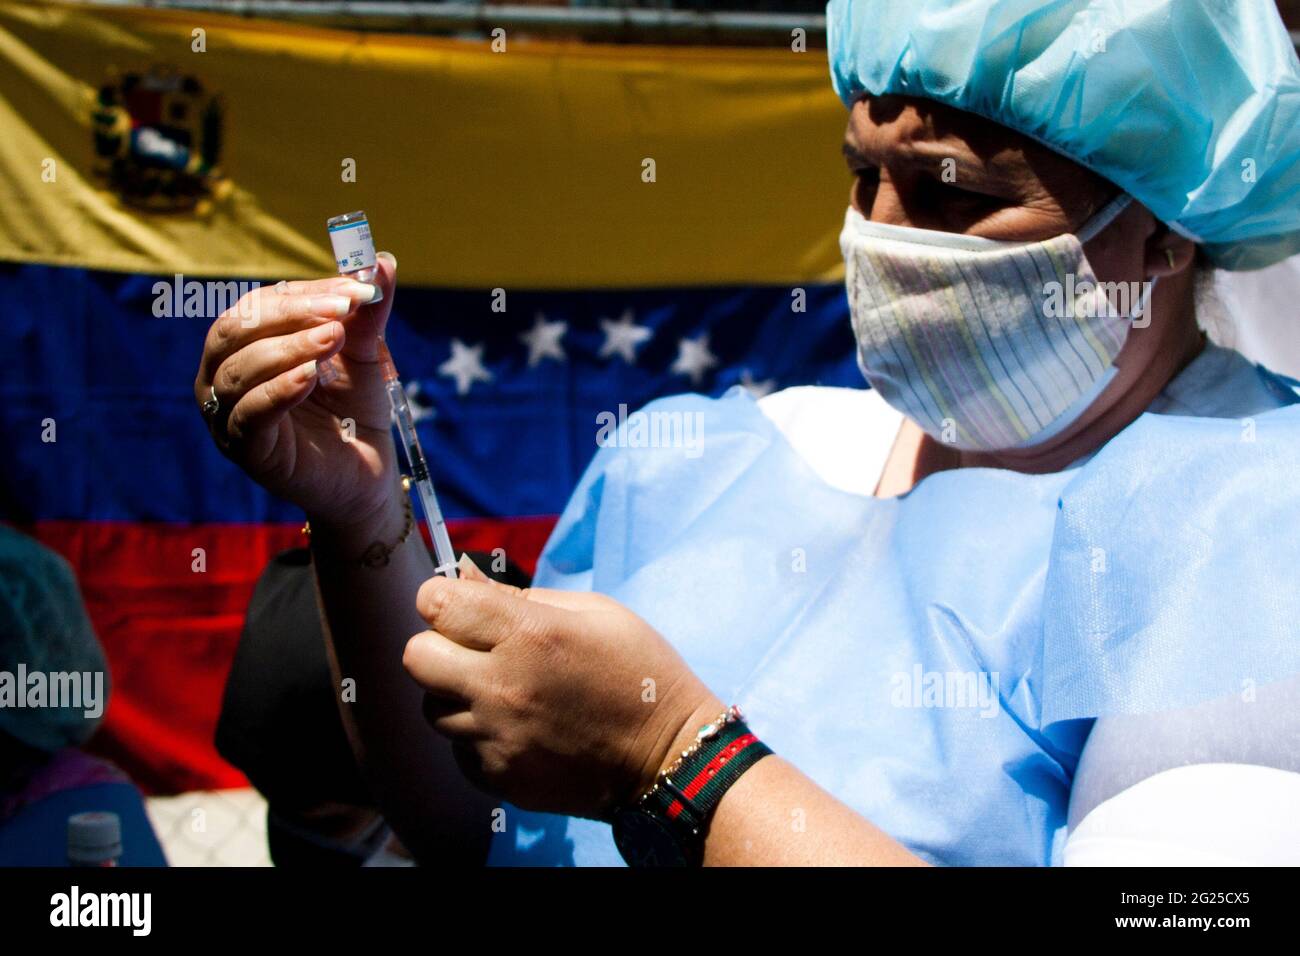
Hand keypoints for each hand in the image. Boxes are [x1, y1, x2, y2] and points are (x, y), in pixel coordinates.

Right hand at [193, 254, 399, 528]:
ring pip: (239, 370)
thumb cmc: (353, 412)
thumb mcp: (362, 355)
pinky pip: (249, 414)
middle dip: (291, 313)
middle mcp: (224, 375)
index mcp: (245, 345)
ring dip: (288, 348)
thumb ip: (366, 312)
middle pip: (236, 329)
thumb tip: (381, 258)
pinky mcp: (245, 450)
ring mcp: (227, 414)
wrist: (365, 475)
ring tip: (332, 338)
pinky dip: (278, 390)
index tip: (356, 287)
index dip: (307, 291)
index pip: (261, 304)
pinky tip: (309, 376)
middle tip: (342, 309)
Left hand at [402, 558, 721, 818]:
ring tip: (502, 693)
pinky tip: (517, 729)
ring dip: (456, 695)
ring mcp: (498, 738)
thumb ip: (520, 593)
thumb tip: (460, 576)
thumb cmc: (639, 671)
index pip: (436, 603)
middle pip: (417, 657)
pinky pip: (459, 748)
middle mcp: (503, 687)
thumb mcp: (595, 612)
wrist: (669, 758)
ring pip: (432, 707)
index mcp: (529, 634)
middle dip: (439, 646)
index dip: (443, 599)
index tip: (462, 606)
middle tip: (474, 651)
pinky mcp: (500, 777)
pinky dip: (478, 737)